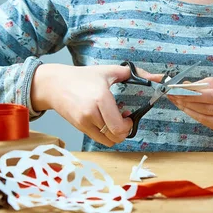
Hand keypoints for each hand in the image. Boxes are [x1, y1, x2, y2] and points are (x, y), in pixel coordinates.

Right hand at [30, 63, 157, 146]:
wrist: (55, 85)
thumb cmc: (82, 77)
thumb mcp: (109, 71)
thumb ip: (135, 74)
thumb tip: (158, 77)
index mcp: (101, 98)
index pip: (119, 126)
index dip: (129, 125)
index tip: (130, 115)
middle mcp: (91, 113)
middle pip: (115, 136)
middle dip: (125, 131)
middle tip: (125, 119)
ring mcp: (84, 123)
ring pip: (107, 141)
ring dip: (115, 135)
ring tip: (114, 121)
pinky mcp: (79, 128)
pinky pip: (98, 139)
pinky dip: (106, 135)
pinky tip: (105, 122)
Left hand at [168, 77, 212, 133]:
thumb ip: (203, 84)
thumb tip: (184, 85)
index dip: (195, 95)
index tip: (179, 91)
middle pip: (209, 108)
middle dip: (189, 102)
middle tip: (174, 96)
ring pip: (207, 117)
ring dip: (189, 110)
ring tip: (177, 102)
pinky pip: (207, 123)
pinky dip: (194, 116)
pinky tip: (186, 109)